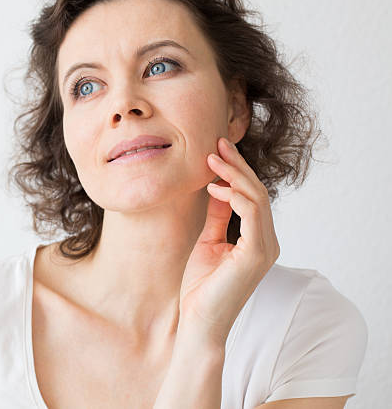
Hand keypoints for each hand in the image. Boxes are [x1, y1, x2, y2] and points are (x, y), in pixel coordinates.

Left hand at [178, 136, 279, 344]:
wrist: (197, 320)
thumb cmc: (201, 286)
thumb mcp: (208, 240)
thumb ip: (218, 215)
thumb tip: (218, 188)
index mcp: (258, 239)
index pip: (252, 196)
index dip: (236, 171)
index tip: (216, 151)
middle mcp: (267, 241)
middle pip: (257, 192)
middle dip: (236, 165)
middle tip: (216, 144)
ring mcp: (265, 248)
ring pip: (257, 198)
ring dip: (234, 175)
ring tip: (212, 160)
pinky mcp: (256, 255)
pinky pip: (253, 215)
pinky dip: (235, 196)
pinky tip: (215, 188)